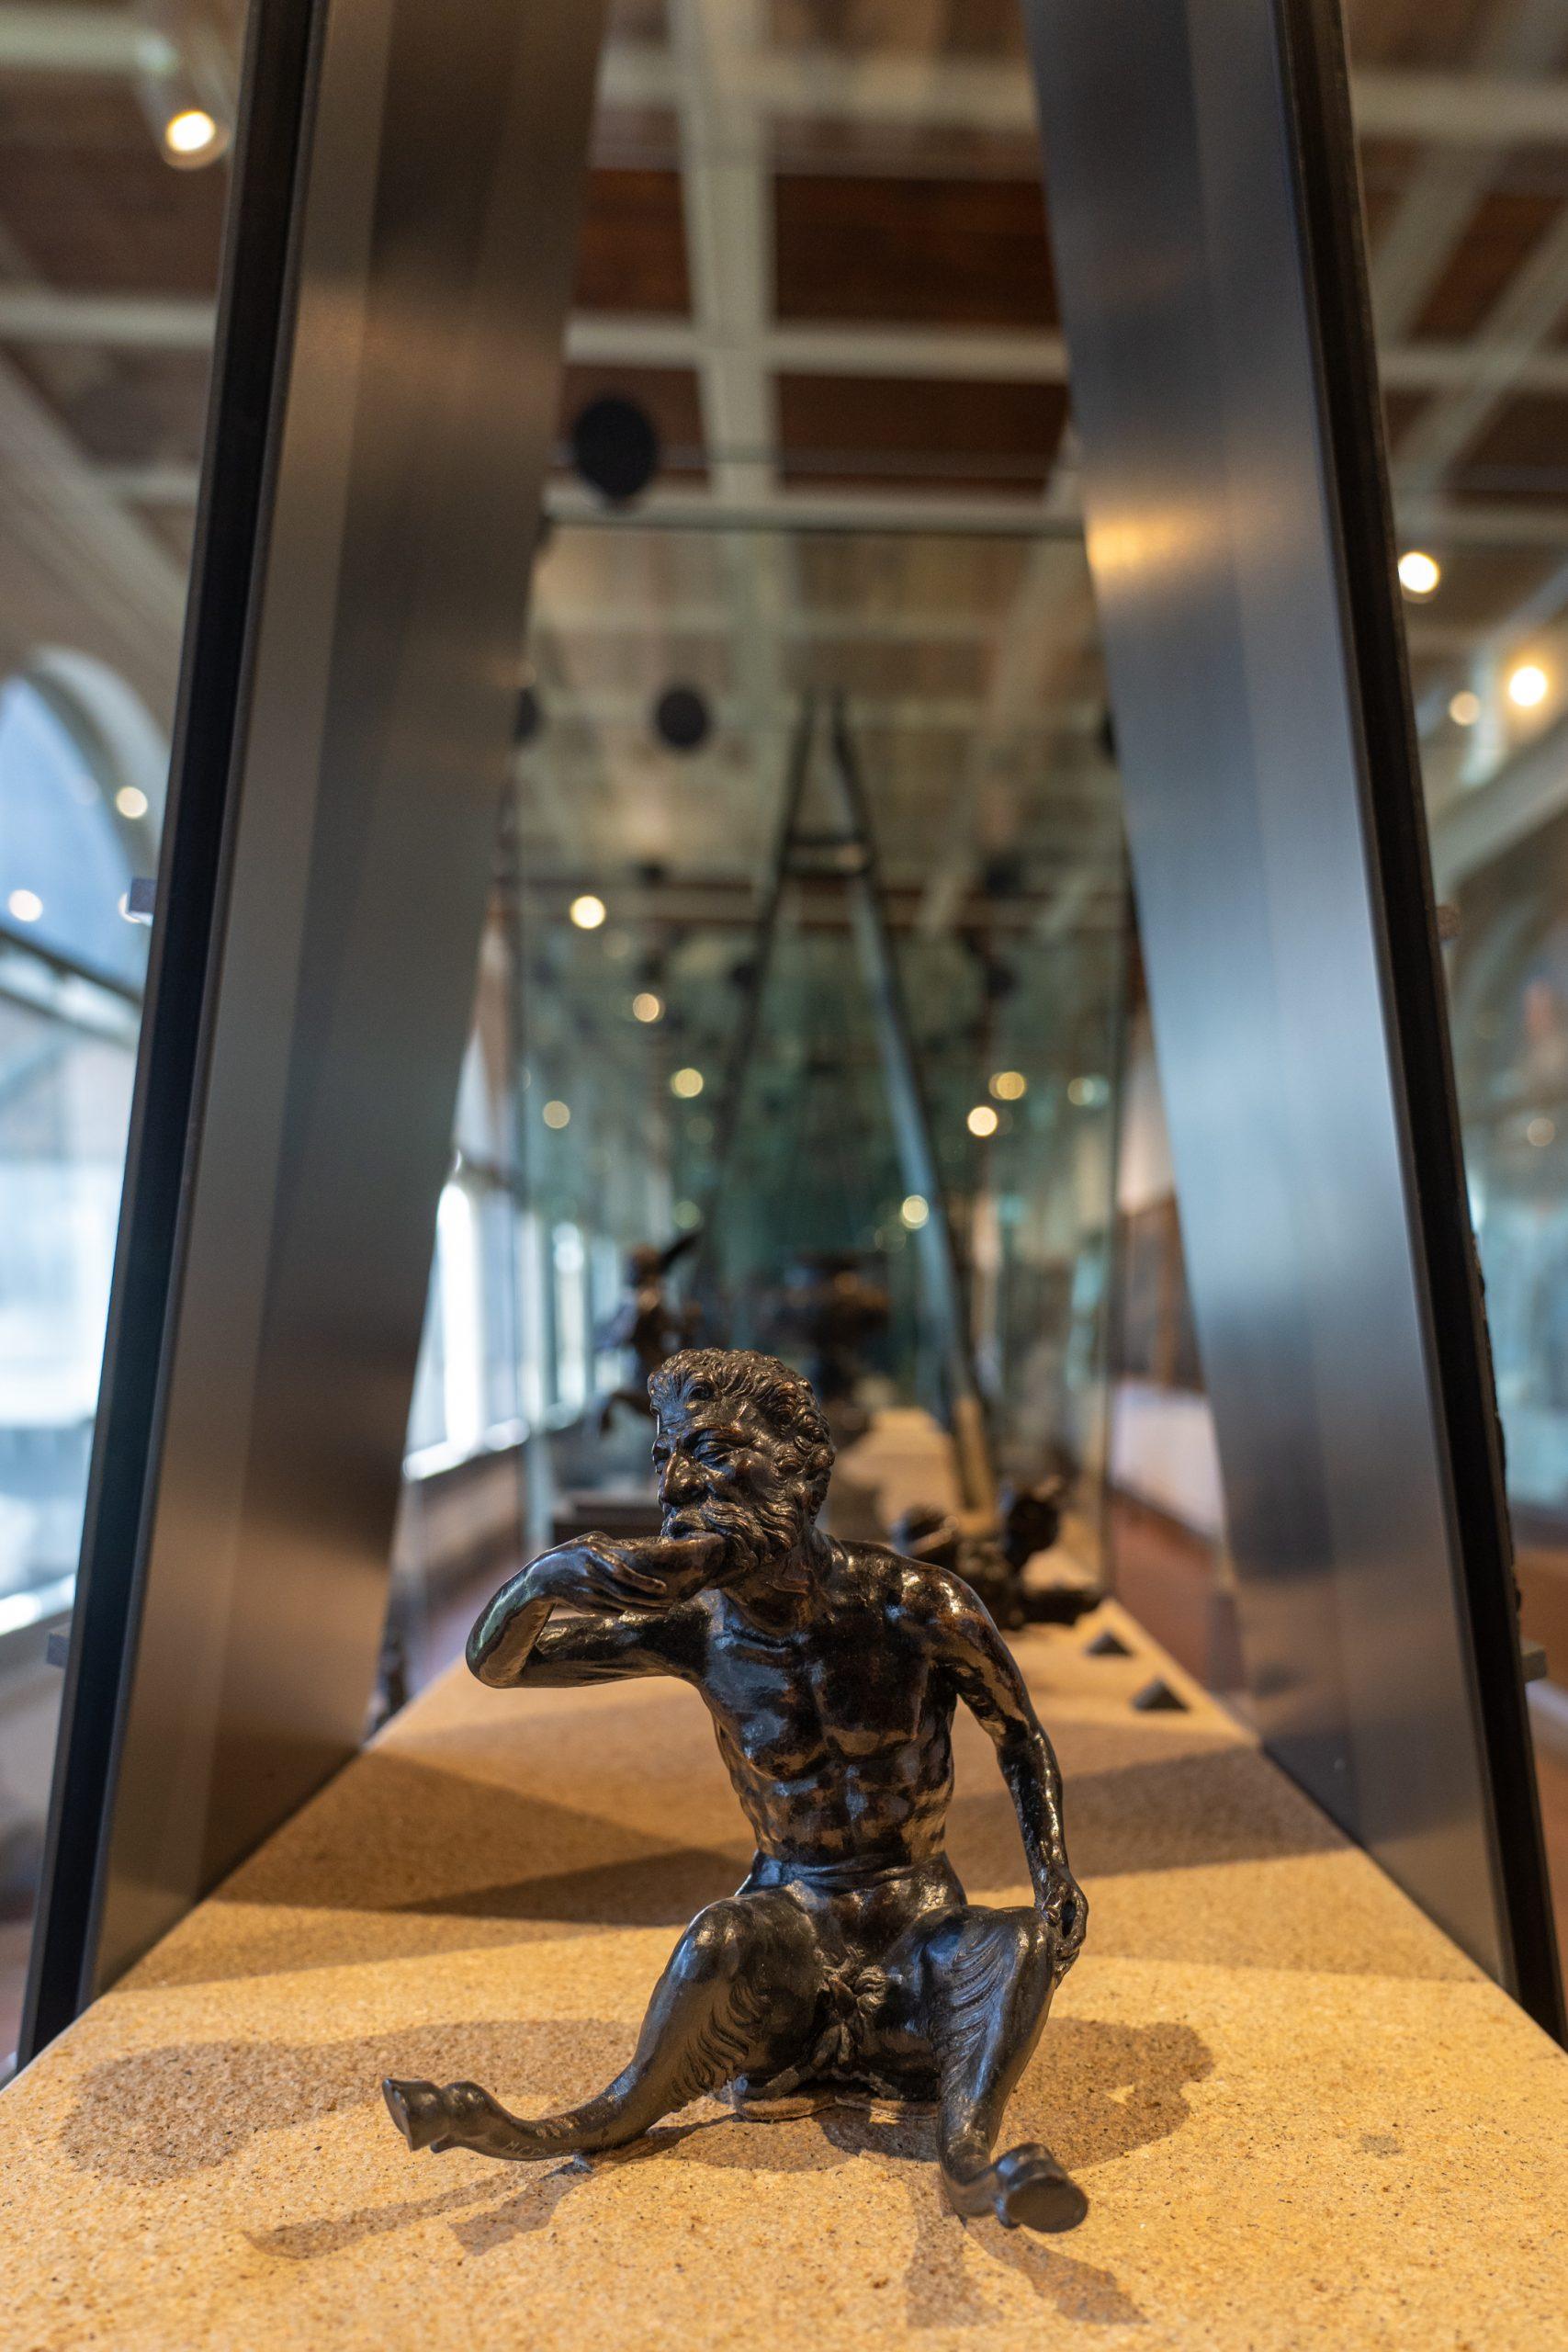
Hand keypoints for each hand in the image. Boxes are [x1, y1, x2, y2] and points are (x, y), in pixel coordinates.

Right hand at [532, 1530, 723, 1615]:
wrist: (543, 1577)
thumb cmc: (573, 1553)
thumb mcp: (590, 1542)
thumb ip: (613, 1548)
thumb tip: (640, 1555)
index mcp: (593, 1556)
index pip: (622, 1572)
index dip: (643, 1582)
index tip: (662, 1588)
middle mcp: (590, 1577)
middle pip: (626, 1594)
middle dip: (650, 1602)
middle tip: (670, 1604)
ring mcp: (587, 1595)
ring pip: (622, 1606)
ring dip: (644, 1610)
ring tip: (663, 1610)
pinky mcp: (586, 1607)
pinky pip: (613, 1611)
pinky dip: (629, 1611)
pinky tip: (644, 1609)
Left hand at [1040, 1860, 1087, 1967]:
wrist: (1047, 1867)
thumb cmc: (1051, 1873)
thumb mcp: (1053, 1885)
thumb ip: (1052, 1901)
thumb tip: (1050, 1918)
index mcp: (1080, 1910)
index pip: (1079, 1935)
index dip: (1070, 1947)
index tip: (1059, 1954)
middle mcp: (1075, 1917)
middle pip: (1074, 1943)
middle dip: (1066, 1957)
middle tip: (1054, 1970)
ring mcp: (1066, 1919)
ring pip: (1065, 1943)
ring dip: (1058, 1956)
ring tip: (1048, 1971)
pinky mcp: (1055, 1920)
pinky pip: (1055, 1938)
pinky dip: (1049, 1948)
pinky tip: (1038, 1958)